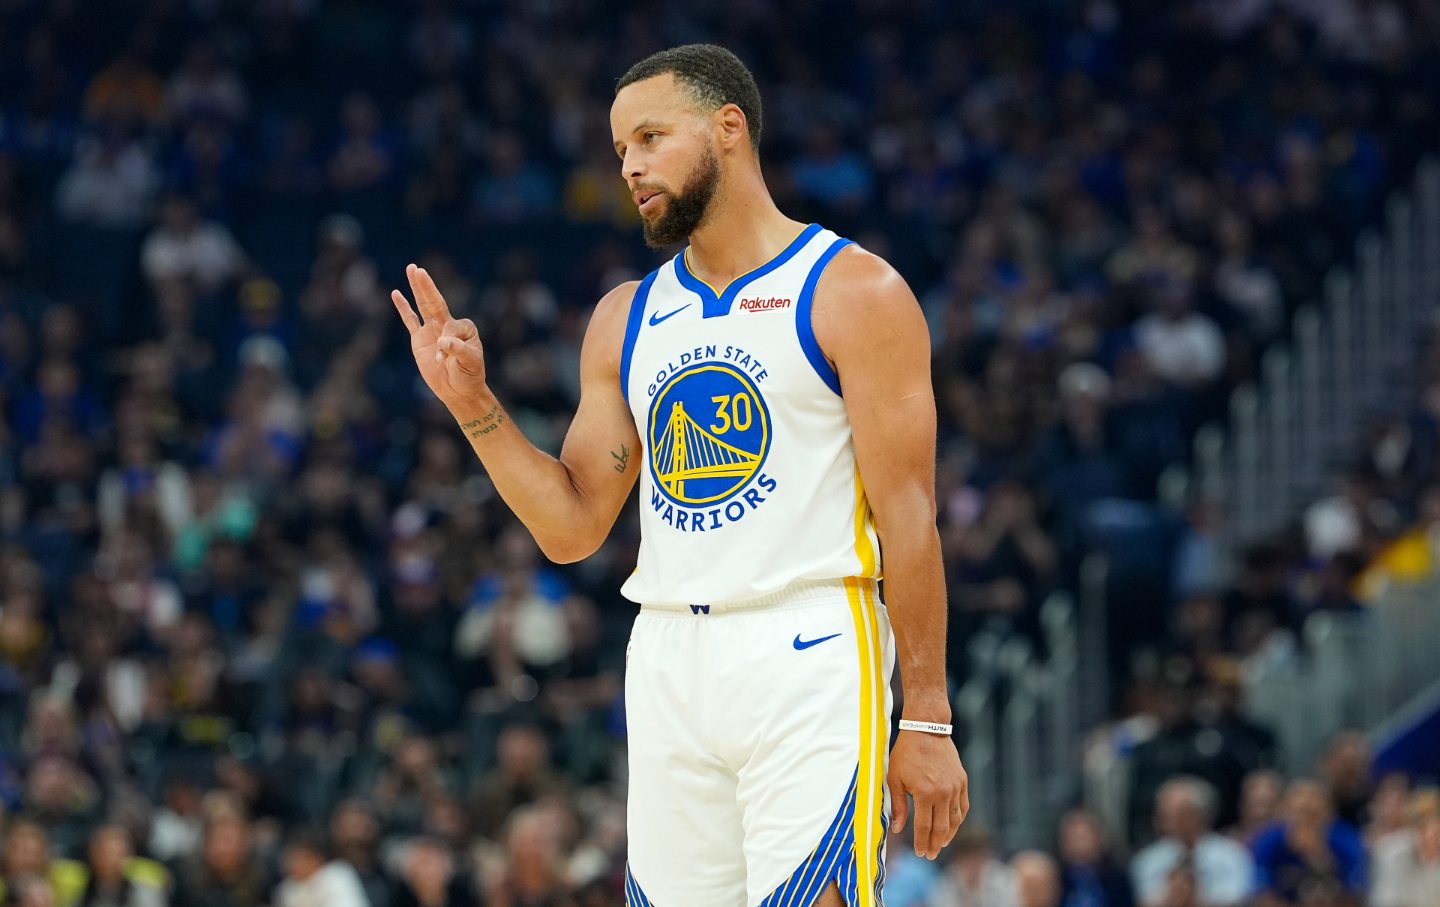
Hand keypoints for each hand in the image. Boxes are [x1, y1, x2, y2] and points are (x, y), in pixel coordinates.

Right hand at [392, 263, 488, 409]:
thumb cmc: (469, 375)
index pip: (450, 327)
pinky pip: (410, 320)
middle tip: (418, 269)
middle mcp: (447, 324)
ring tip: (412, 268)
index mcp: (464, 327)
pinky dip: (403, 307)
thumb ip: (458, 350)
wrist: (459, 390)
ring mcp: (432, 330)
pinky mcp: (420, 339)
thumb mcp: (470, 363)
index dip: (447, 342)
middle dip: (427, 286)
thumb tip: (442, 341)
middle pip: (435, 302)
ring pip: (423, 305)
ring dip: (417, 288)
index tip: (446, 359)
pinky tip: (396, 293)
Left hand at [888, 729, 968, 858]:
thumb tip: (897, 829)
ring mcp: (955, 787)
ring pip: (955, 820)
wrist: (926, 730)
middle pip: (942, 828)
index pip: (924, 826)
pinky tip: (952, 826)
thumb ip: (898, 805)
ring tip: (941, 844)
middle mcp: (943, 793)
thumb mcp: (895, 778)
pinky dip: (959, 819)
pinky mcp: (962, 781)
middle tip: (931, 855)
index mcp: (924, 793)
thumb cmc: (906, 754)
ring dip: (948, 835)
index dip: (922, 842)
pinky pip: (963, 807)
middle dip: (936, 844)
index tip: (921, 853)